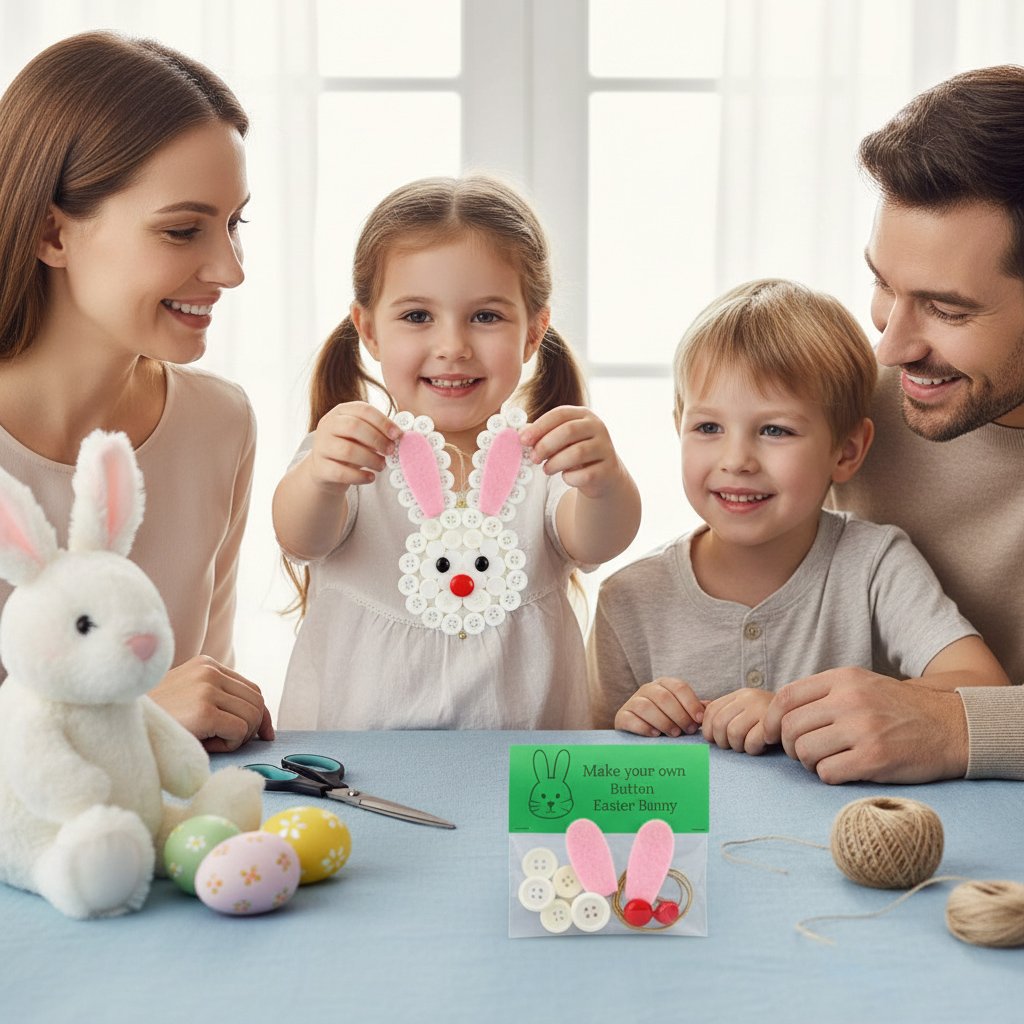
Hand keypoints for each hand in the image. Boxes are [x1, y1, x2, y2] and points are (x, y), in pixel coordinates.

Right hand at [148, 655, 274, 752]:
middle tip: (230, 742)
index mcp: (207, 665)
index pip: (252, 689)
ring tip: (213, 741)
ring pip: (252, 716)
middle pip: (257, 702)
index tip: (262, 734)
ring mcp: (207, 688)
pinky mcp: (204, 709)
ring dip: (239, 736)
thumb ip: (220, 700)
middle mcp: (209, 671)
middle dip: (251, 727)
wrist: (121, 726)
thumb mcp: (190, 700)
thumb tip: (261, 721)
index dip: (260, 714)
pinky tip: (208, 744)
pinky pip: (240, 730)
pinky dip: (231, 744)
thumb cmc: (158, 721)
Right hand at [307, 402, 400, 492]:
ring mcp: (321, 446)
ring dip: (371, 459)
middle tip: (391, 451)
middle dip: (377, 439)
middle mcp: (327, 426)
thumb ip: (377, 431)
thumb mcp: (362, 435)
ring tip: (382, 465)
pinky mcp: (320, 468)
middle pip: (354, 427)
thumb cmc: (351, 448)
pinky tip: (371, 478)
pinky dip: (360, 476)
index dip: (383, 422)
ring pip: (348, 451)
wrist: (326, 470)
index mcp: (340, 412)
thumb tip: (399, 436)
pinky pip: (341, 472)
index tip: (397, 435)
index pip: (363, 410)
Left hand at [520, 406, 628, 499]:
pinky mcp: (608, 469)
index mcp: (584, 415)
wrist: (602, 475)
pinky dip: (570, 478)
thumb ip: (542, 434)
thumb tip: (521, 433)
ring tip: (546, 469)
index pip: (560, 414)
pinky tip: (566, 477)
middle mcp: (598, 428)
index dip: (539, 426)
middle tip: (533, 457)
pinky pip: (585, 474)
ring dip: (555, 463)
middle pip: (568, 431)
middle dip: (546, 445)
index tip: (523, 440)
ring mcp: (605, 448)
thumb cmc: (574, 453)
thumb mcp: (559, 440)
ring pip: (577, 453)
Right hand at [614, 678, 704, 737]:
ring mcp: (632, 701)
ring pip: (646, 706)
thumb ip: (695, 710)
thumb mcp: (682, 713)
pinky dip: (643, 727)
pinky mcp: (622, 716)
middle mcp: (647, 689)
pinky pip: (630, 718)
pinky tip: (655, 735)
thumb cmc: (669, 721)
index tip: (699, 720)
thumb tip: (710, 709)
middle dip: (679, 715)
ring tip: (674, 734)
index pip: (679, 687)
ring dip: (663, 721)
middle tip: (688, 730)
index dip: (691, 704)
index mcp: (665, 684)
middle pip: (663, 697)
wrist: (641, 731)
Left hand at [701, 688, 773, 753]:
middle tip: (733, 745)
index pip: (711, 710)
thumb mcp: (748, 710)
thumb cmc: (770, 720)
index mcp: (740, 695)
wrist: (807, 719)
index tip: (715, 740)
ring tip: (748, 745)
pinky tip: (760, 747)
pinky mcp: (773, 724)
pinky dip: (753, 749)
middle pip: (719, 723)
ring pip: (733, 733)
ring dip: (738, 746)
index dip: (708, 729)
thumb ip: (725, 712)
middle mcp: (749, 698)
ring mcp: (761, 709)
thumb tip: (697, 719)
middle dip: (722, 741)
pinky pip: (751, 742)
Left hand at [762, 668, 968, 783]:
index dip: (769, 720)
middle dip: (790, 746)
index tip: (769, 734)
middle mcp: (849, 700)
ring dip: (810, 763)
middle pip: (790, 728)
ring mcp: (862, 729)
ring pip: (805, 752)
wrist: (951, 727)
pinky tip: (844, 771)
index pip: (785, 697)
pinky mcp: (875, 758)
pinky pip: (827, 773)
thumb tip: (778, 714)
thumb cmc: (898, 709)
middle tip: (805, 752)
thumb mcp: (861, 685)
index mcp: (843, 679)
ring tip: (828, 760)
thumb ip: (823, 693)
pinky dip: (829, 776)